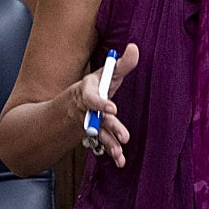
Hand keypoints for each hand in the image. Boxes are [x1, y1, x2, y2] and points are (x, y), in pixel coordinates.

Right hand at [71, 42, 137, 167]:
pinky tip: (121, 161)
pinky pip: (103, 144)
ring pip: (100, 134)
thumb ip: (122, 64)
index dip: (100, 103)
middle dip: (111, 127)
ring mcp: (91, 123)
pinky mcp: (96, 134)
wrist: (74, 105)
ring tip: (120, 153)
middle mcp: (88, 109)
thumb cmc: (96, 86)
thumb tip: (135, 47)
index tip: (112, 108)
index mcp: (88, 92)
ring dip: (110, 143)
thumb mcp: (107, 73)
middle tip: (124, 136)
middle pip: (99, 119)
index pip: (92, 97)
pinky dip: (111, 152)